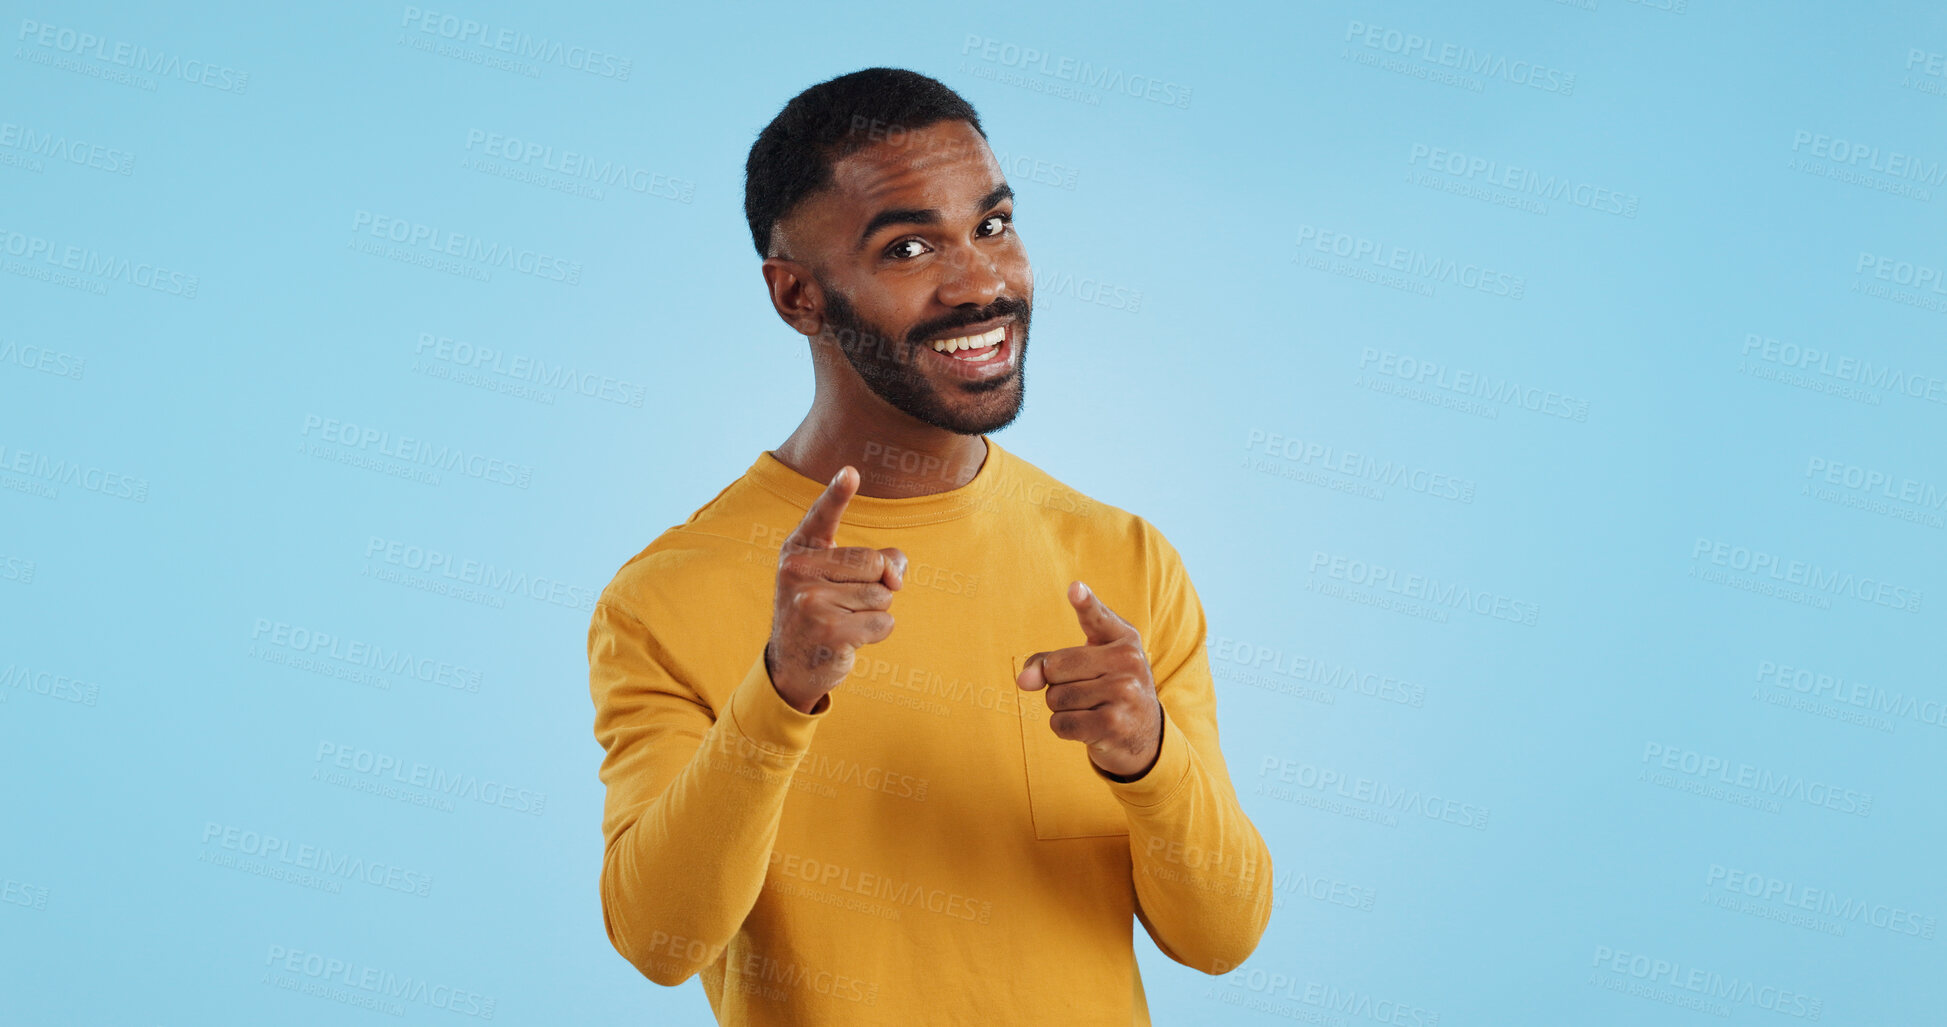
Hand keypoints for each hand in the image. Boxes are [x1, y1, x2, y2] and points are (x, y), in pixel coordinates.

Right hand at [765, 466, 906, 713]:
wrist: (792, 665)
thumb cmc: (822, 612)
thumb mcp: (838, 579)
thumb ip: (875, 562)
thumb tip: (897, 573)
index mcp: (798, 550)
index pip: (822, 515)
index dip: (837, 493)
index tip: (851, 472)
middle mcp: (798, 570)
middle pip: (874, 562)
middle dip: (877, 584)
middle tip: (849, 603)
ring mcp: (811, 601)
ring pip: (883, 593)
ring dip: (876, 611)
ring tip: (846, 620)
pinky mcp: (829, 630)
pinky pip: (884, 622)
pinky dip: (877, 633)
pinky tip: (850, 638)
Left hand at [1016, 581, 1162, 779]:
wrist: (1143, 734)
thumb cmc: (1108, 688)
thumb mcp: (1089, 664)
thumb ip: (1050, 660)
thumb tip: (1024, 680)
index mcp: (1125, 639)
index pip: (1098, 617)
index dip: (1085, 602)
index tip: (1075, 589)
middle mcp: (1129, 662)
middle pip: (1056, 667)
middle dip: (1055, 683)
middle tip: (1082, 689)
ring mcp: (1124, 694)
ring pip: (1055, 698)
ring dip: (1061, 708)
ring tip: (1089, 708)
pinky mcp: (1114, 725)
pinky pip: (1061, 723)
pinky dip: (1064, 727)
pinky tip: (1088, 726)